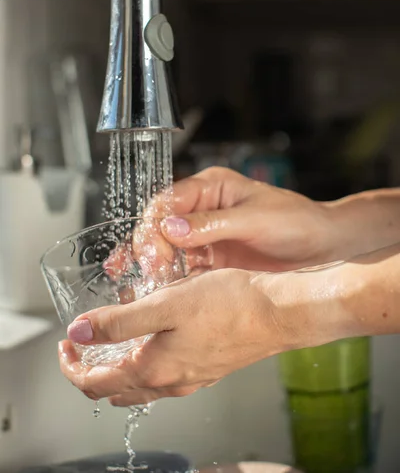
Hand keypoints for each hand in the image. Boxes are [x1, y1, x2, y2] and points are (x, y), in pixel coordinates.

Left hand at [59, 268, 303, 405]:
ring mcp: (191, 378)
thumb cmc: (230, 304)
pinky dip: (146, 363)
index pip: (96, 384)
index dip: (72, 367)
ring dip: (119, 368)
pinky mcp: (208, 367)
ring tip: (114, 340)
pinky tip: (156, 339)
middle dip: (92, 371)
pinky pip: (165, 376)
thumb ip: (119, 321)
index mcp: (155, 369)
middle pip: (116, 390)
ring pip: (141, 385)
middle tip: (83, 347)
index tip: (65, 347)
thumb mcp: (166, 304)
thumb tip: (80, 332)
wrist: (279, 313)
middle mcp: (171, 382)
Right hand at [156, 167, 337, 271]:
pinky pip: (184, 269)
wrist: (323, 248)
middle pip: (161, 225)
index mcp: (211, 186)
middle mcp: (203, 209)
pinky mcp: (212, 260)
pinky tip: (163, 293)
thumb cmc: (296, 221)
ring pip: (168, 249)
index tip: (155, 252)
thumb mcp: (254, 220)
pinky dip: (172, 281)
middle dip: (150, 247)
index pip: (168, 201)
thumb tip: (170, 228)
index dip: (155, 225)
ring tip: (142, 286)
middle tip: (151, 271)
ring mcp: (206, 236)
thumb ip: (211, 224)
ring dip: (155, 266)